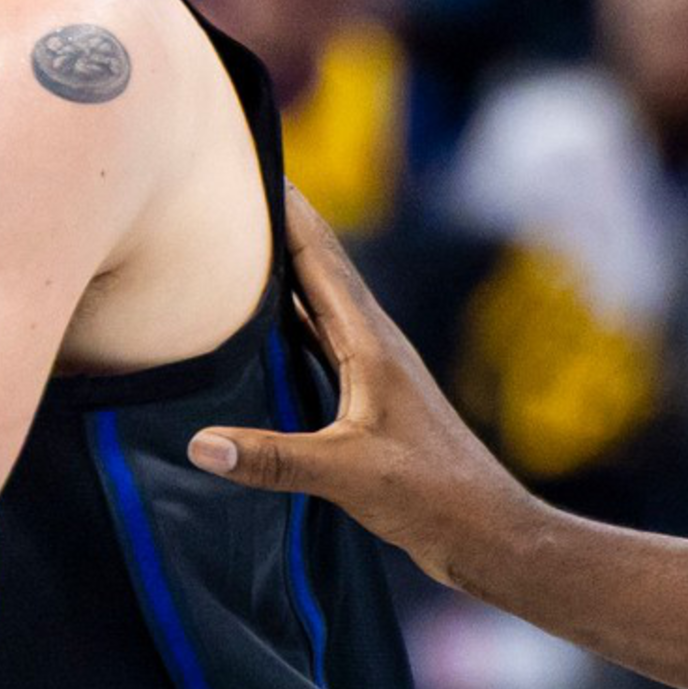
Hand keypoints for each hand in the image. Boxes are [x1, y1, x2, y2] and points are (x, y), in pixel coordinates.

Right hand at [187, 190, 529, 586]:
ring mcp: (372, 368)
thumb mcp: (347, 475)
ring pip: (314, 299)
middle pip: (314, 264)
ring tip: (230, 236)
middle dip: (272, 220)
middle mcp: (372, 342)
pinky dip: (284, 317)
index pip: (318, 256)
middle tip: (224, 180)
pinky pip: (316, 338)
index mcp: (370, 342)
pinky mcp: (368, 397)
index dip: (283, 205)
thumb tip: (199, 445)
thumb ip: (274, 459)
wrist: (489, 532)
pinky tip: (258, 322)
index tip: (245, 156)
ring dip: (276, 266)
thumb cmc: (433, 497)